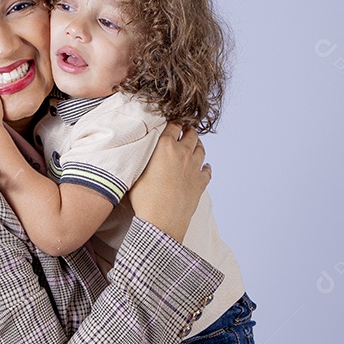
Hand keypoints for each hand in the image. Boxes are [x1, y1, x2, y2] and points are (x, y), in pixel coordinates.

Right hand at [128, 123, 210, 242]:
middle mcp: (183, 153)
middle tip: (184, 129)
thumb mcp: (135, 173)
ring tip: (194, 144)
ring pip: (201, 149)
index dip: (173, 121)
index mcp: (165, 147)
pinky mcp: (201, 183)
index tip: (171, 121)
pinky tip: (204, 167)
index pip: (173, 125)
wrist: (161, 222)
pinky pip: (207, 170)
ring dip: (197, 144)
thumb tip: (137, 151)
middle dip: (188, 129)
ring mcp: (194, 168)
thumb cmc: (145, 200)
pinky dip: (205, 167)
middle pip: (191, 134)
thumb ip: (141, 158)